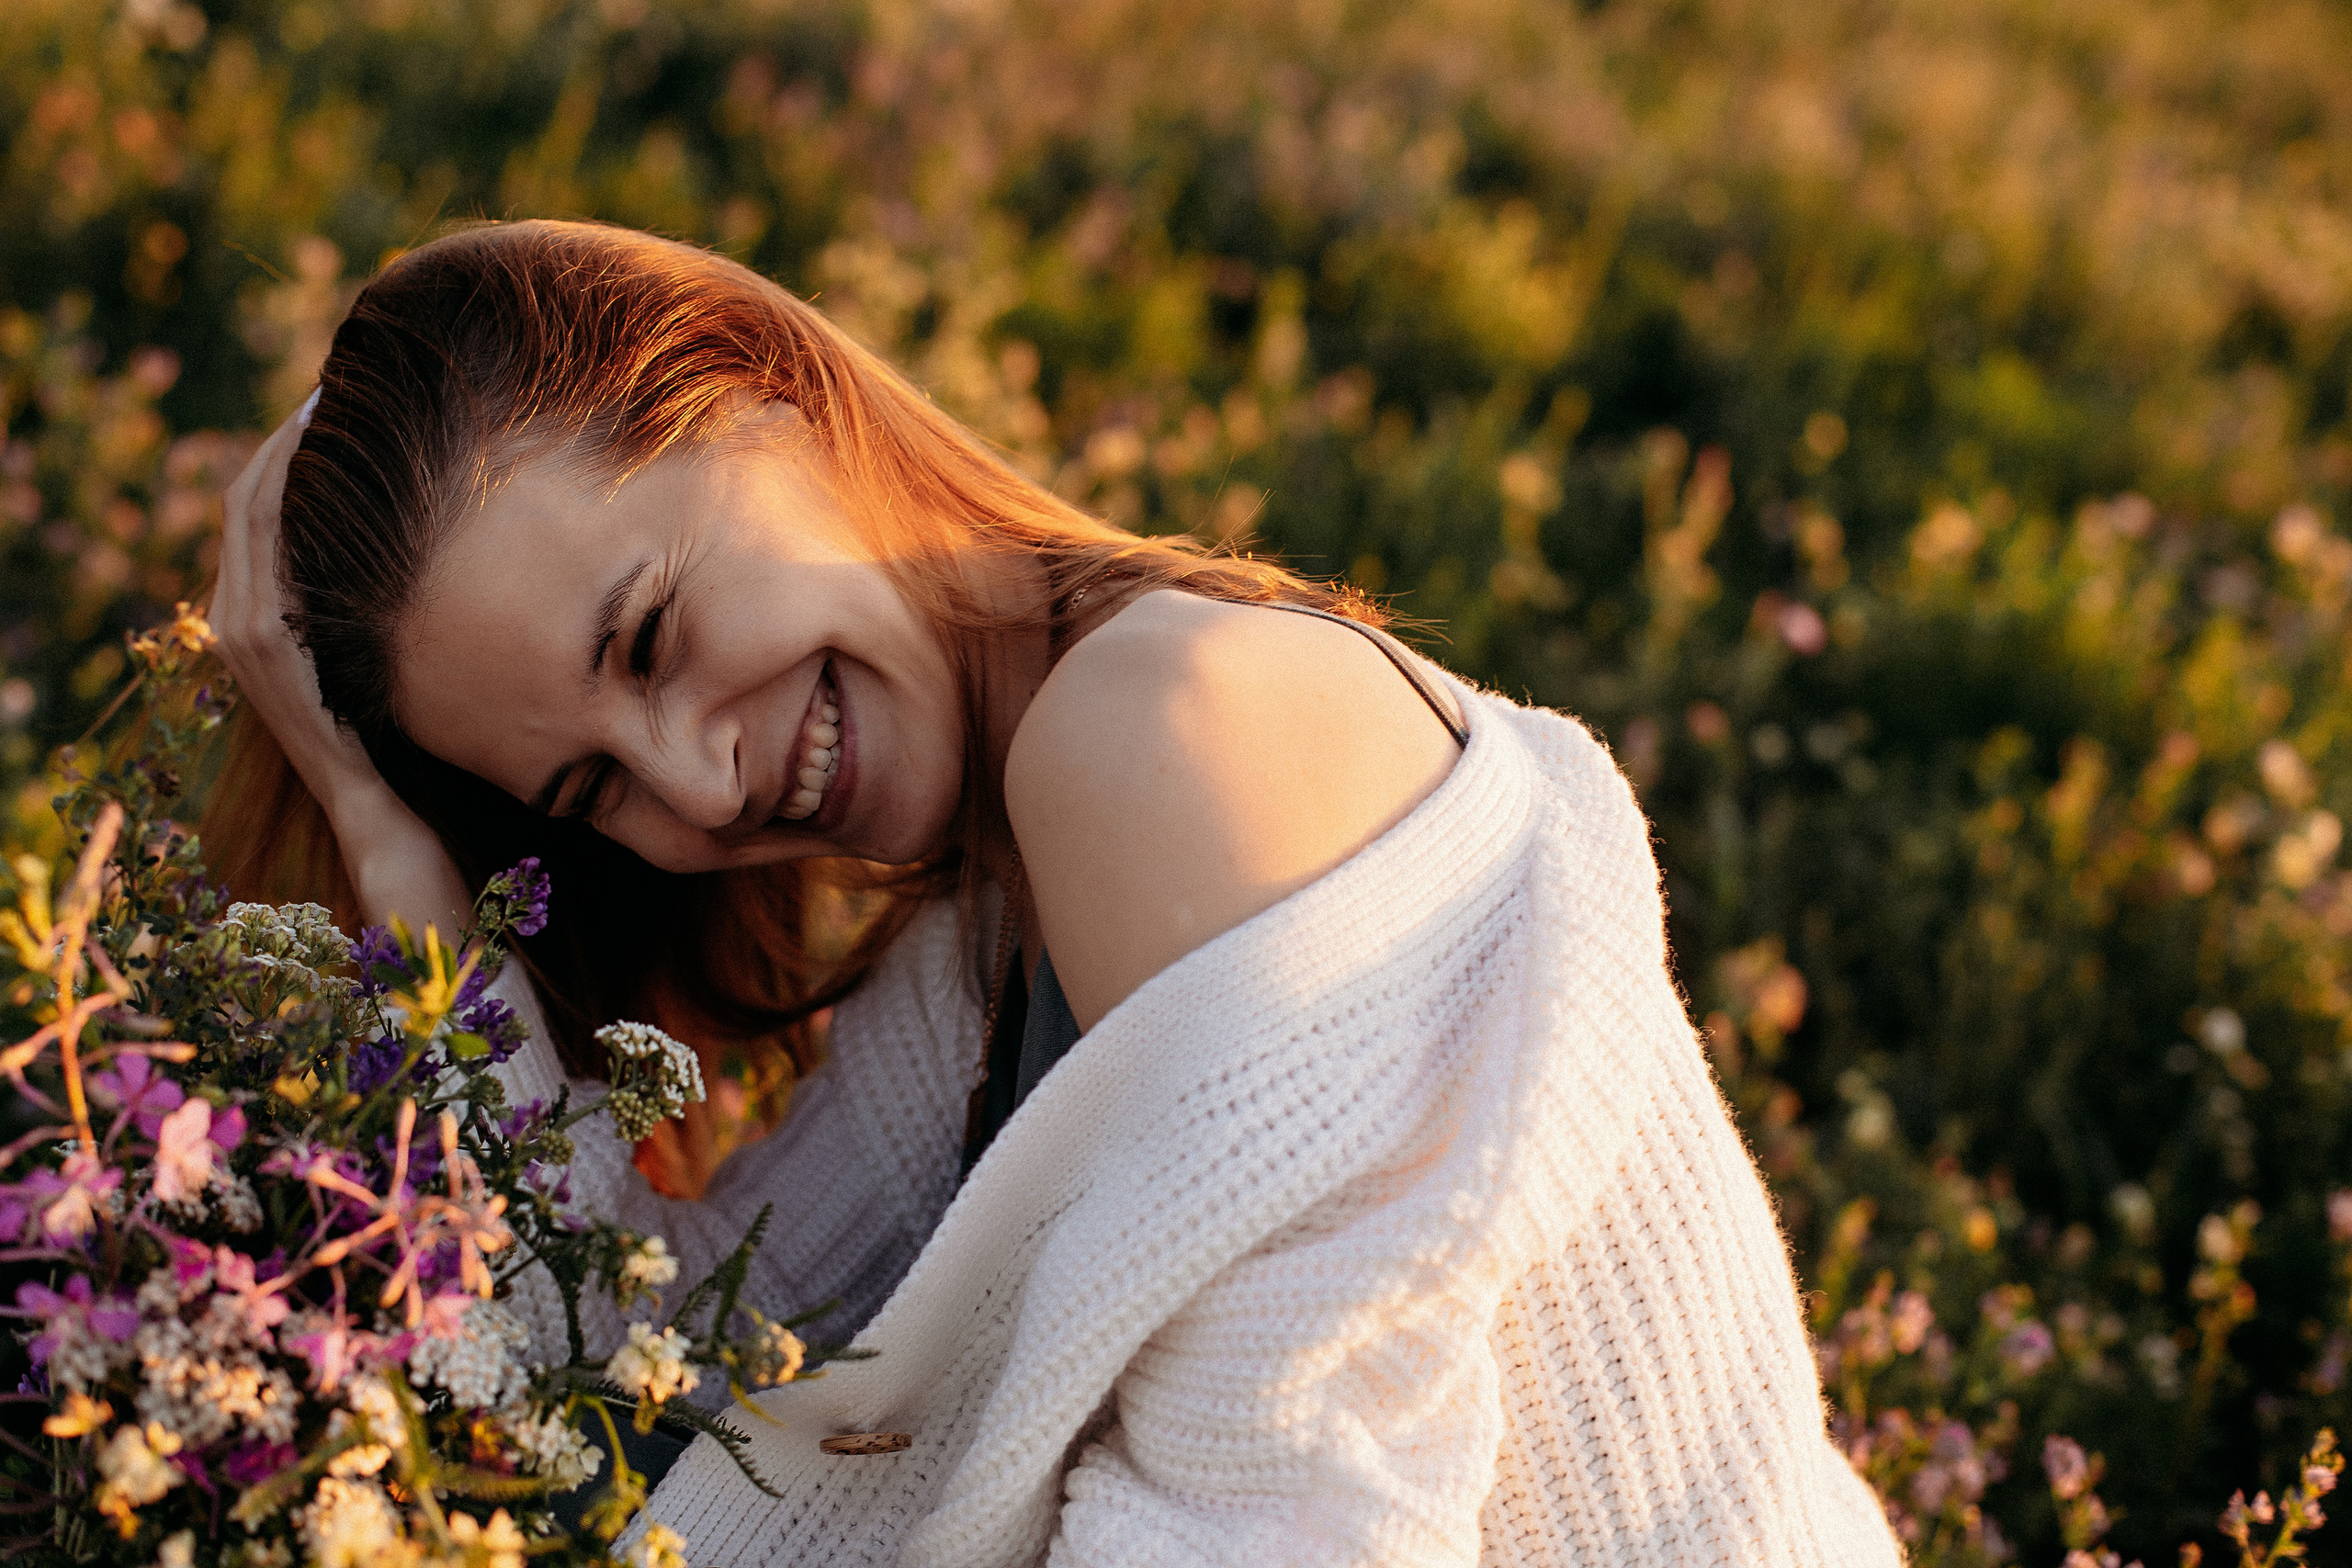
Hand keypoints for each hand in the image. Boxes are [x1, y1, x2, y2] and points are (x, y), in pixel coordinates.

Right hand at [213, 396, 372, 810]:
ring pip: (250, 514)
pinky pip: (269, 550)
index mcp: (246, 609)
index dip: (276, 455)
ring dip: (284, 457)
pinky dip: (289, 500)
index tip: (317, 411)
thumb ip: (336, 600)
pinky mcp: (259, 639)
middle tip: (324, 391)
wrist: (361, 787)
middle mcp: (231, 611)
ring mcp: (239, 625)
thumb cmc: (372, 719)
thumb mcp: (346, 645)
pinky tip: (322, 467)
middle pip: (242, 498)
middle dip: (279, 441)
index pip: (250, 510)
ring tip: (323, 410)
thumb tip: (372, 541)